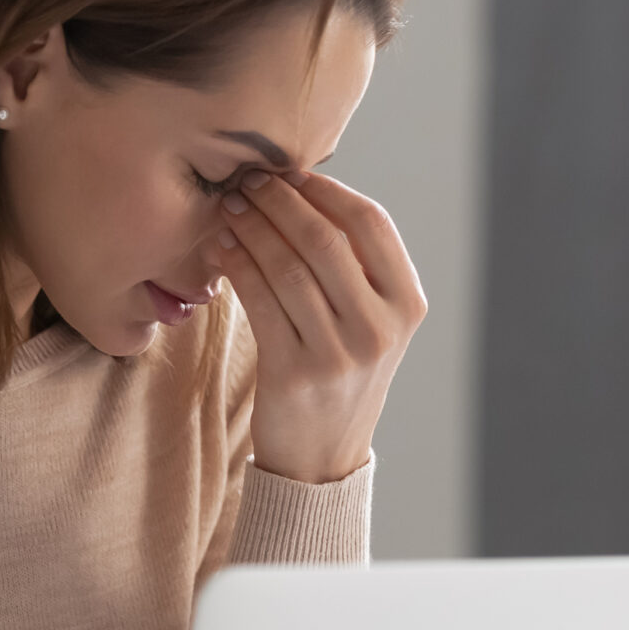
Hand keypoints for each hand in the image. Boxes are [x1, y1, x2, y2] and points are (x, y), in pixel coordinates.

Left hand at [202, 169, 428, 482]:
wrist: (322, 457)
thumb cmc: (339, 372)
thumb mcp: (369, 323)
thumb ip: (354, 267)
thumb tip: (303, 188)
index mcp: (407, 304)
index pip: (372, 224)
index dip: (327, 190)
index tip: (290, 172)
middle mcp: (380, 328)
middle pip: (325, 240)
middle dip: (281, 202)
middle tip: (249, 181)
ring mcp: (340, 353)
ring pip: (288, 267)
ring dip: (253, 228)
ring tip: (230, 207)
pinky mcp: (295, 373)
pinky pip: (260, 301)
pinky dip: (238, 265)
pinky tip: (221, 247)